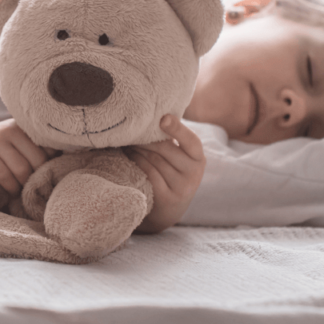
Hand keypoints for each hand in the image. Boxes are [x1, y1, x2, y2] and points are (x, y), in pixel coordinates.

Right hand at [0, 120, 50, 194]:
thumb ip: (36, 147)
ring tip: (25, 193)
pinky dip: (10, 187)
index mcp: (25, 126)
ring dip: (25, 186)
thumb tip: (63, 167)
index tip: (53, 178)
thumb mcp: (17, 139)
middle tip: (40, 190)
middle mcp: (11, 130)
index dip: (53, 165)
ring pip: (21, 169)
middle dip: (39, 178)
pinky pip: (3, 175)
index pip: (49, 146)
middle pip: (37, 159)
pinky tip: (12, 192)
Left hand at [124, 115, 205, 232]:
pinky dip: (135, 163)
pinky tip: (127, 157)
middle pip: (164, 148)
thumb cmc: (170, 173)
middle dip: (144, 138)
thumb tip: (152, 113)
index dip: (178, 129)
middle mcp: (193, 174)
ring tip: (126, 141)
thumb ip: (173, 140)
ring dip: (136, 149)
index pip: (191, 141)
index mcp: (198, 158)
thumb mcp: (179, 158)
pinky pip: (147, 174)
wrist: (169, 210)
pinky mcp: (167, 199)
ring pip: (153, 160)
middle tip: (129, 129)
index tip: (163, 119)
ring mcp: (181, 188)